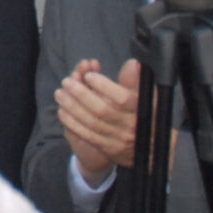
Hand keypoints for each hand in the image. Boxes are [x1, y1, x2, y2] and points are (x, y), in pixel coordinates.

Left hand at [54, 59, 141, 184]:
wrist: (153, 147)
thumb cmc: (145, 113)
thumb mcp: (146, 95)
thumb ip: (136, 80)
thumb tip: (132, 63)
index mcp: (140, 110)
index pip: (123, 99)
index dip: (104, 86)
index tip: (89, 75)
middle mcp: (130, 126)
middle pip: (103, 111)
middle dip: (82, 95)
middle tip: (66, 82)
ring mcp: (118, 139)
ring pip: (92, 124)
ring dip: (73, 108)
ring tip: (60, 93)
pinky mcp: (108, 148)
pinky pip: (88, 136)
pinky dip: (73, 123)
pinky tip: (63, 111)